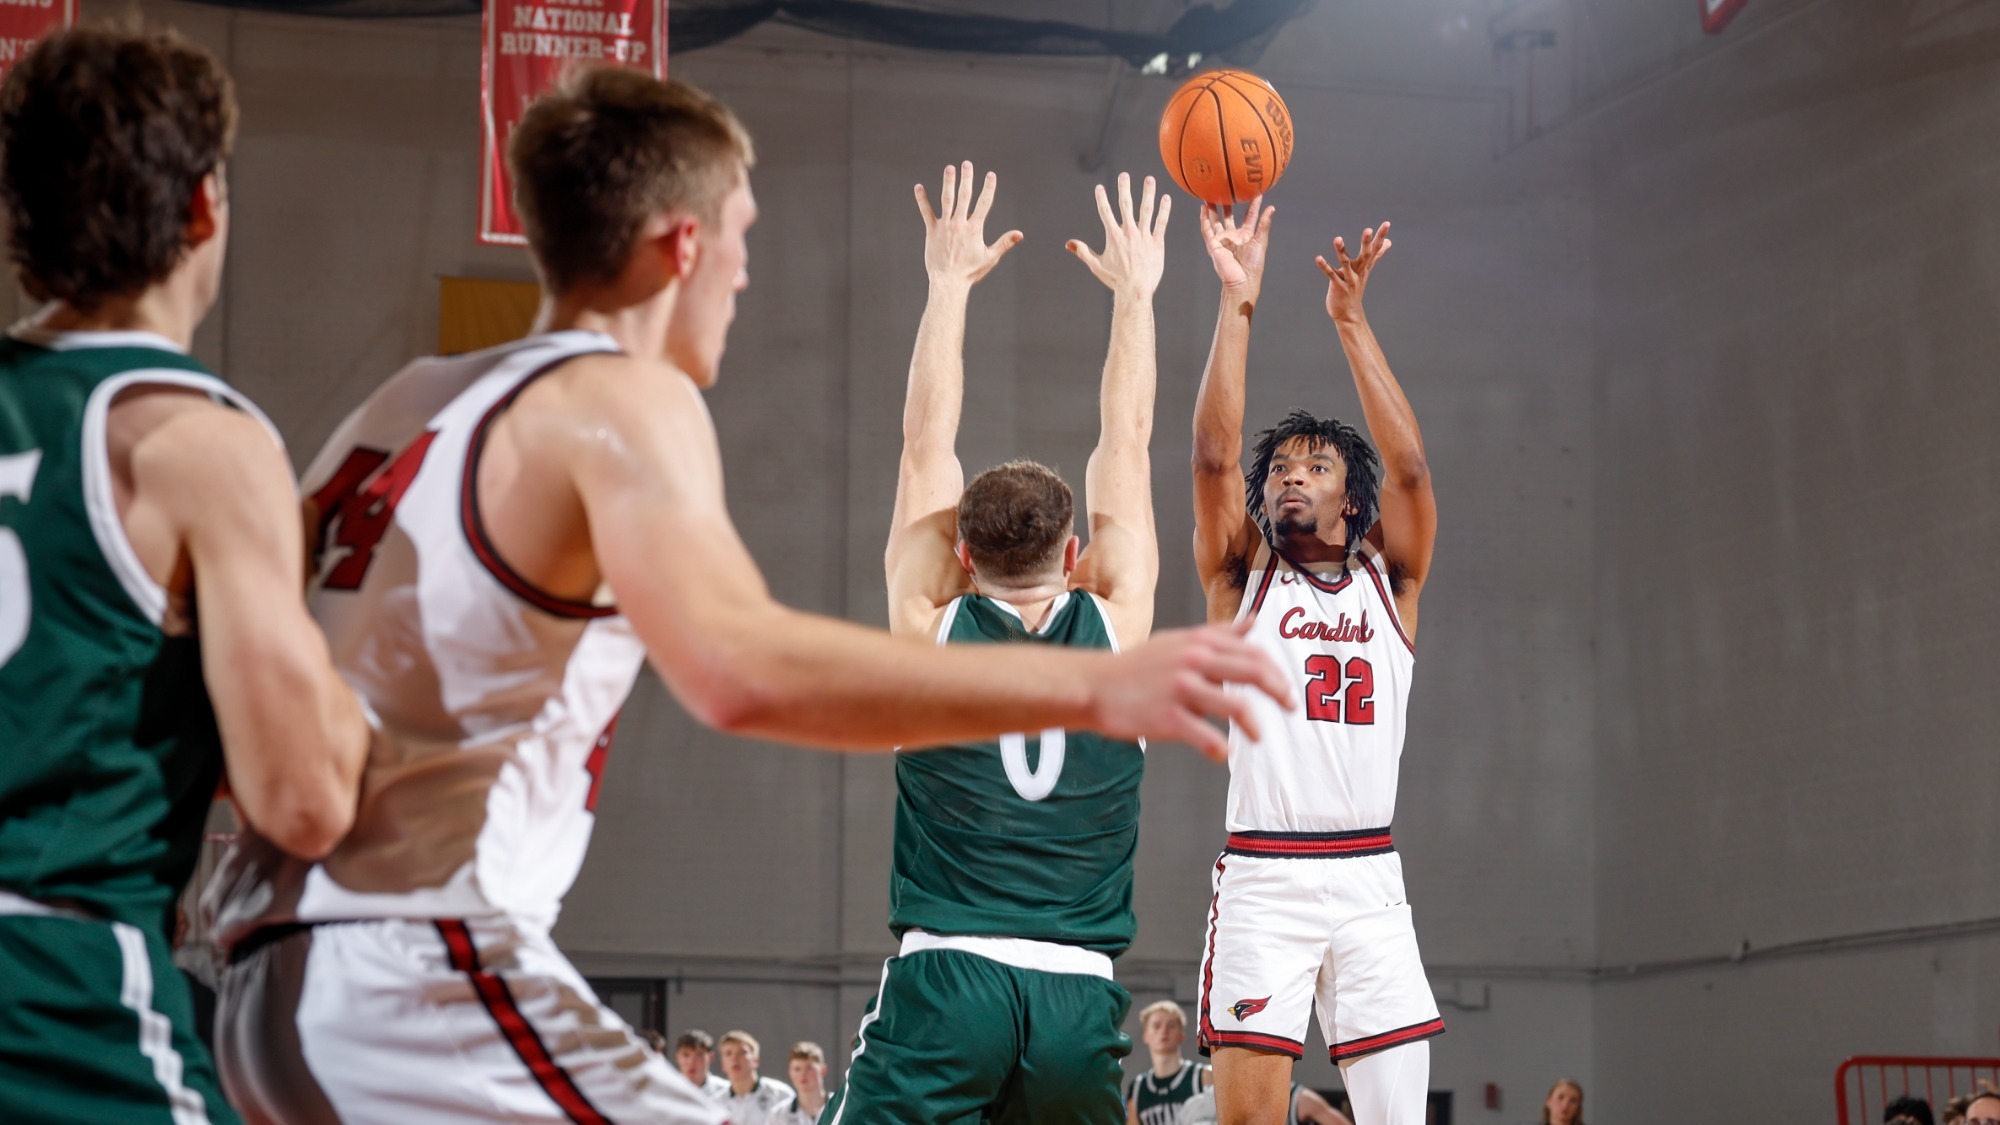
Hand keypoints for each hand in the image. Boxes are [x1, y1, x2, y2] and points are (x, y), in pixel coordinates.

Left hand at [915, 161, 1022, 288]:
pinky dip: (922, 200)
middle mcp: (959, 224)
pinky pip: (926, 212)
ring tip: (949, 168)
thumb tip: (1020, 234)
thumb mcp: (990, 258)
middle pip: (964, 196)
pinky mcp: (932, 231)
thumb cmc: (970, 272)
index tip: (990, 175)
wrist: (949, 282)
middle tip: (967, 163)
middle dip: (966, 179)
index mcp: (974, 229)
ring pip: (946, 200)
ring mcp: (945, 226)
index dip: (988, 188)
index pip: (984, 203)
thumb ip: (1004, 243)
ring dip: (948, 183)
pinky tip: (918, 187)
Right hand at [1066, 172, 1169, 299]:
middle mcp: (1129, 232)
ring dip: (1148, 193)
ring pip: (1146, 210)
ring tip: (1149, 179)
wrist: (1135, 290)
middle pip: (1126, 205)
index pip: (1106, 212)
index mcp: (1114, 236)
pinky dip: (1164, 210)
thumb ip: (1083, 252)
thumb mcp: (1096, 265)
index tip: (1100, 187)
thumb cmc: (1115, 280)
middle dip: (1124, 188)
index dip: (1101, 198)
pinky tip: (1166, 198)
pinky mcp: (1157, 243)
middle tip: (1123, 175)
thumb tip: (1069, 244)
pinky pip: (1161, 223)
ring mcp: (1144, 237)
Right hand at [1087, 619, 1291, 760]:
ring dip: (1254, 726)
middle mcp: (1194, 660)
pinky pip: (1205, 736)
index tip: (1286, 690)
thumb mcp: (1180, 641)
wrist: (1095, 685)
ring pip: (1235, 706)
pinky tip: (1222, 753)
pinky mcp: (1167, 716)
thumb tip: (1254, 622)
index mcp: (1200, 642)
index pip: (1254, 653)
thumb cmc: (1139, 666)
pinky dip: (1219, 748)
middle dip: (1279, 693)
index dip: (1277, 673)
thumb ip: (1220, 634)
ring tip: (1259, 739)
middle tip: (1290, 709)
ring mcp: (1181, 688)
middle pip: (1253, 673)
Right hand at [1198, 196, 1272, 300]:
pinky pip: (1207, 229)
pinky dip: (1204, 219)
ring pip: (1215, 220)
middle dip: (1226, 204)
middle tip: (1225, 189)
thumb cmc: (1253, 264)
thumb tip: (1271, 208)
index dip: (1252, 204)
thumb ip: (1264, 224)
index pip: (1248, 215)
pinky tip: (1203, 208)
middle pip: (1228, 216)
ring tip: (1210, 195)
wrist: (1242, 279)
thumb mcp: (1261, 240)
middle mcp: (1233, 235)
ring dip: (1213, 209)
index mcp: (1246, 234)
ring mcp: (1222, 239)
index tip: (1254, 191)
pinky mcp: (1213, 244)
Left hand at [1316, 221, 1391, 324]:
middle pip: (1365, 255)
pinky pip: (1331, 275)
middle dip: (1366, 243)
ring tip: (1337, 238)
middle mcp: (1359, 272)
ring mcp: (1349, 280)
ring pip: (1346, 264)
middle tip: (1368, 229)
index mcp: (1365, 267)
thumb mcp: (1366, 270)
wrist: (1349, 314)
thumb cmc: (1355, 289)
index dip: (1381, 236)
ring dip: (1341, 251)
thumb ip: (1376, 255)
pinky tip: (1318, 258)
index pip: (1375, 249)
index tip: (1386, 223)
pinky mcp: (1338, 286)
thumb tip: (1388, 242)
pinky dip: (1325, 266)